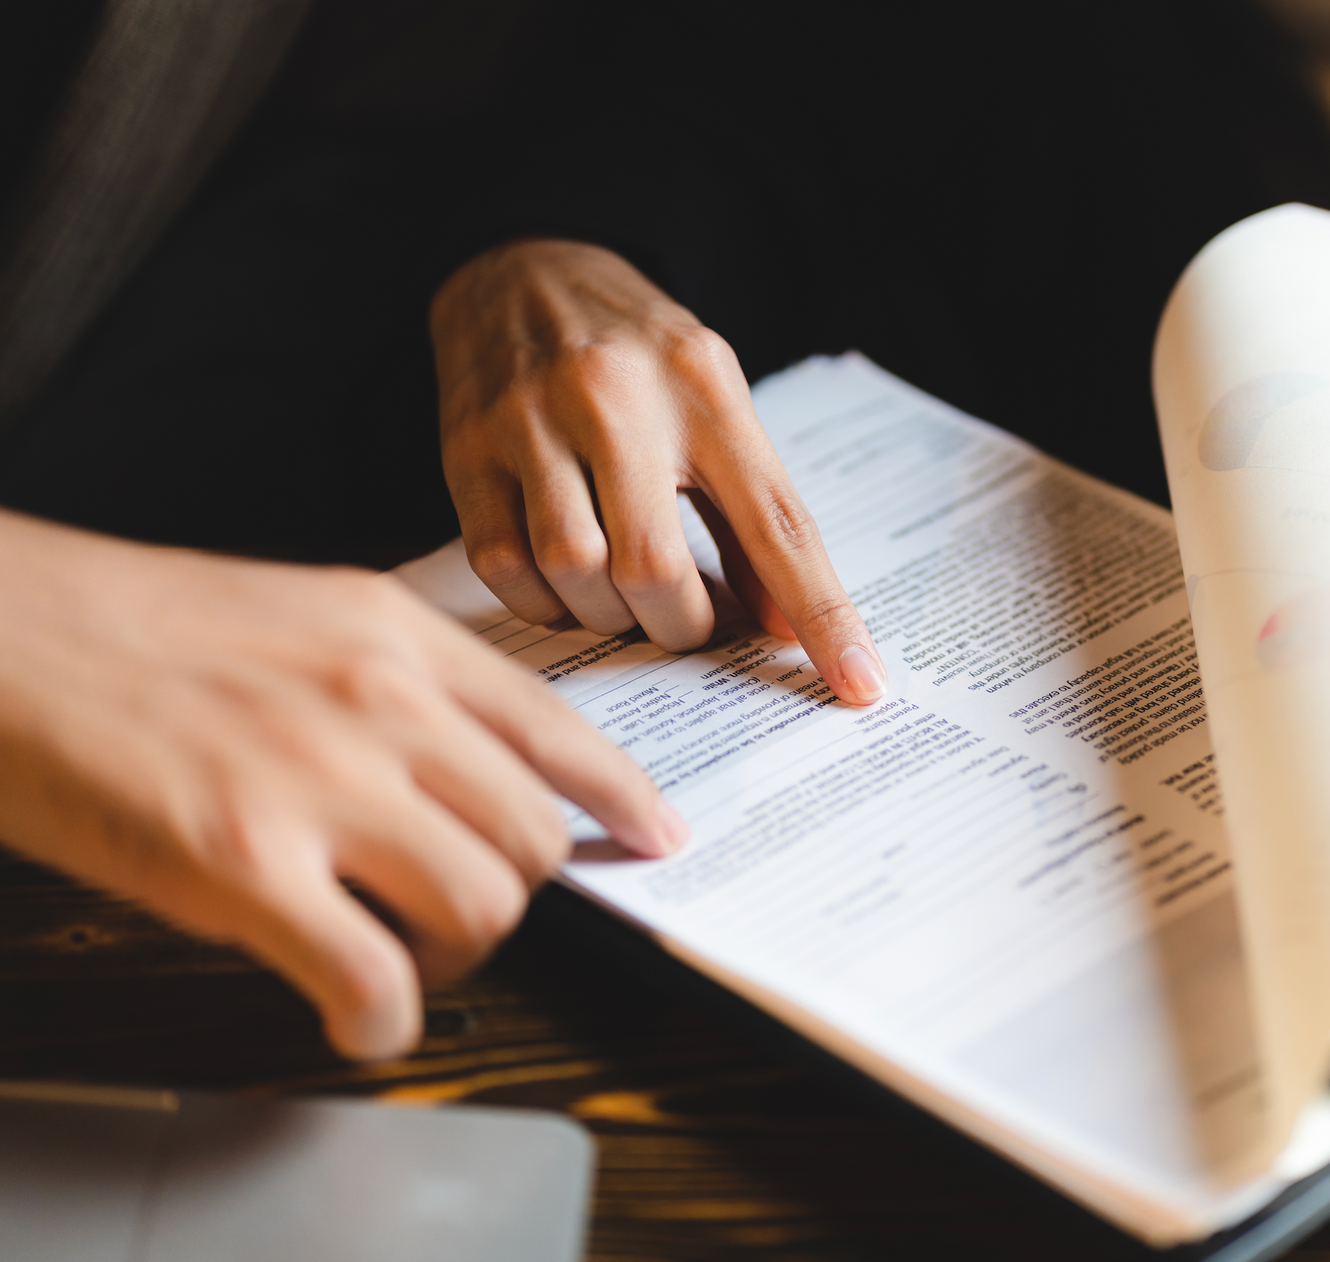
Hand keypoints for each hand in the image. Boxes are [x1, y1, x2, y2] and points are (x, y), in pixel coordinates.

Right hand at [0, 512, 681, 1060]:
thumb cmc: (134, 628)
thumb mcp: (303, 612)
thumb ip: (396, 681)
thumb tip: (464, 771)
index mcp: (398, 634)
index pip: (560, 727)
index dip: (622, 796)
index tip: (656, 836)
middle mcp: (382, 702)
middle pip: (533, 836)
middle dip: (516, 897)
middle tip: (461, 917)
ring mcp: (321, 782)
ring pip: (483, 908)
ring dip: (455, 960)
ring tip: (402, 961)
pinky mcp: (245, 863)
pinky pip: (376, 979)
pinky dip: (383, 1020)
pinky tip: (356, 1014)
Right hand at [430, 239, 887, 702]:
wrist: (516, 265)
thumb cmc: (637, 353)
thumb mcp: (715, 403)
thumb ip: (752, 512)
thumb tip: (786, 627)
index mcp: (704, 387)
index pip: (778, 524)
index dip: (823, 615)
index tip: (859, 685)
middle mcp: (616, 397)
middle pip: (655, 569)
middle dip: (681, 627)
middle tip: (691, 621)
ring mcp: (530, 420)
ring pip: (575, 573)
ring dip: (610, 617)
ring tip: (627, 598)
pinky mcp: (465, 448)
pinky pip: (504, 565)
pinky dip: (545, 600)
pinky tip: (567, 582)